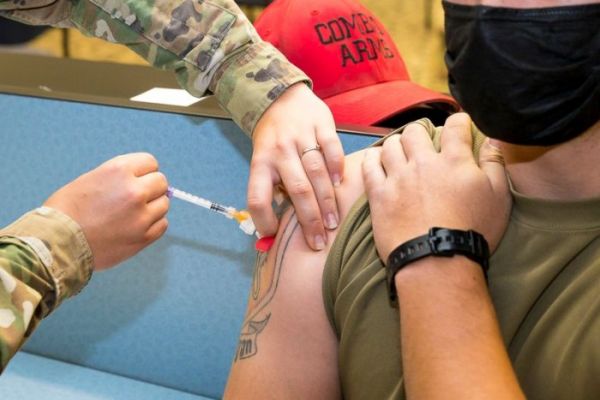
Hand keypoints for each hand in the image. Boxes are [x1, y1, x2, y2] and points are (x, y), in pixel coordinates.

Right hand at [44, 153, 168, 269]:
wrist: (57, 242)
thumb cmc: (67, 210)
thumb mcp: (91, 179)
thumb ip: (119, 177)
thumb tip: (143, 181)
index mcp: (119, 171)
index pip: (150, 162)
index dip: (143, 171)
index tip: (137, 179)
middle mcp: (135, 191)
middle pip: (161, 182)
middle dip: (150, 188)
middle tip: (135, 198)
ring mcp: (142, 216)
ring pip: (164, 204)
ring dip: (152, 208)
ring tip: (132, 214)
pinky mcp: (144, 237)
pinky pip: (162, 225)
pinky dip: (153, 225)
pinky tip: (136, 227)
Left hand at [247, 83, 343, 249]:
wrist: (280, 97)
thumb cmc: (272, 139)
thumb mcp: (263, 161)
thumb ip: (270, 190)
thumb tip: (271, 233)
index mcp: (260, 162)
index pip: (257, 197)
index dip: (264, 220)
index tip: (275, 236)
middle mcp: (279, 151)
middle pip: (297, 190)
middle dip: (310, 219)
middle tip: (319, 241)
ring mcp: (300, 136)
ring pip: (316, 173)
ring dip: (326, 201)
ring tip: (333, 223)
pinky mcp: (321, 124)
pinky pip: (331, 148)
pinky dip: (337, 168)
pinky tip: (340, 185)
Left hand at [362, 113, 510, 262]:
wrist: (436, 261)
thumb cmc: (472, 232)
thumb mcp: (499, 198)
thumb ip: (494, 164)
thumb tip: (493, 140)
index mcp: (454, 161)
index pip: (455, 126)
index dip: (458, 121)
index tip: (459, 126)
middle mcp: (424, 163)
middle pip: (415, 131)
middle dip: (421, 133)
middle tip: (424, 145)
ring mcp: (398, 177)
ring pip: (390, 145)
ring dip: (397, 145)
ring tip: (401, 154)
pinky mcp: (379, 195)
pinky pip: (369, 166)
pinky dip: (372, 159)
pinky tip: (377, 161)